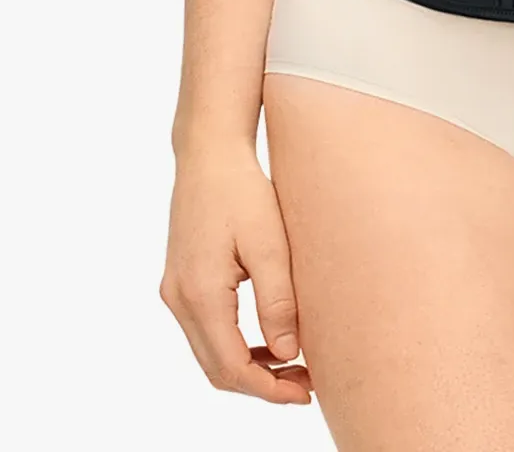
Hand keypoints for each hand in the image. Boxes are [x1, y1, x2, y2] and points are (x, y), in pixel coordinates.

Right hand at [159, 143, 311, 404]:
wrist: (209, 153)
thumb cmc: (242, 190)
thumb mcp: (270, 245)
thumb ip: (277, 302)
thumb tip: (287, 355)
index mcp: (200, 293)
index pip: (232, 367)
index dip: (269, 389)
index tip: (305, 393)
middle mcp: (179, 299)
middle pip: (217, 368)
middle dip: (261, 384)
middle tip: (306, 384)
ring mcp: (174, 291)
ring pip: (210, 353)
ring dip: (248, 367)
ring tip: (293, 365)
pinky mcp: (181, 281)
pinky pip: (206, 331)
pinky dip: (235, 345)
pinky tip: (268, 341)